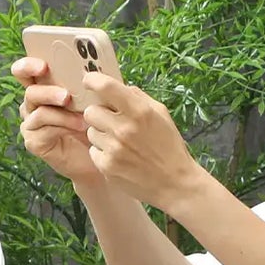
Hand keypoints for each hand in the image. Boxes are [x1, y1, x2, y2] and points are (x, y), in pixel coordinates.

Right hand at [11, 56, 104, 187]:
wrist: (99, 155)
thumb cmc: (96, 122)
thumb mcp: (93, 99)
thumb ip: (88, 83)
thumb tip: (95, 70)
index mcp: (42, 86)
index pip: (26, 70)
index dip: (29, 65)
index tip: (44, 65)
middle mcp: (32, 103)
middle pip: (30, 91)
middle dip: (47, 91)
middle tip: (66, 96)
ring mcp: (30, 123)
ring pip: (39, 111)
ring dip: (63, 113)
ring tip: (83, 117)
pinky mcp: (33, 141)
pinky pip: (44, 129)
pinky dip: (63, 126)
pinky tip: (80, 128)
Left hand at [76, 72, 202, 215]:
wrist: (175, 184)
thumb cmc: (169, 147)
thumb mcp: (161, 115)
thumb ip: (138, 98)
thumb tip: (118, 86)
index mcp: (140, 111)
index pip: (105, 86)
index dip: (93, 80)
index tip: (89, 81)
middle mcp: (124, 129)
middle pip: (90, 111)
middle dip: (99, 114)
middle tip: (111, 122)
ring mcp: (114, 149)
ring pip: (91, 132)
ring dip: (101, 135)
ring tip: (120, 143)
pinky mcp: (107, 166)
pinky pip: (93, 151)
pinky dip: (103, 153)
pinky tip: (119, 157)